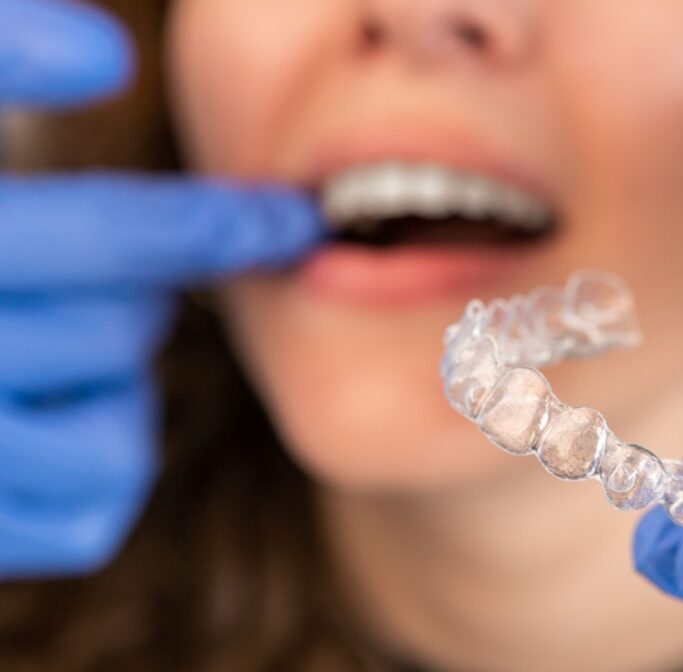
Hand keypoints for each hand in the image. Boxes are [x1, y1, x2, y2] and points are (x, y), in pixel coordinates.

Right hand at [0, 0, 321, 578]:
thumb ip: (3, 60)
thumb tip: (107, 51)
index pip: (104, 235)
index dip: (214, 224)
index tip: (298, 220)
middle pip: (122, 335)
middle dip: (134, 295)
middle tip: (101, 277)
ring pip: (116, 440)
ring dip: (115, 386)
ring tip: (60, 350)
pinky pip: (92, 520)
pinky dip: (100, 467)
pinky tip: (58, 418)